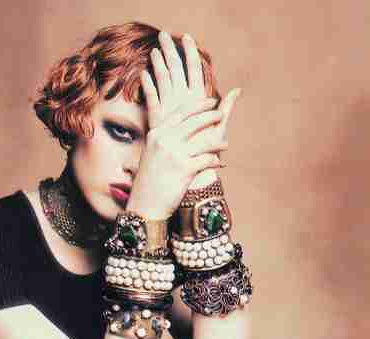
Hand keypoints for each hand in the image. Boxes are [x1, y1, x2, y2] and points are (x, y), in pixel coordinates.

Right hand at [127, 31, 239, 218]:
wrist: (144, 205)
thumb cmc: (148, 182)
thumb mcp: (150, 154)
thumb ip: (163, 138)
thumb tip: (179, 128)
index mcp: (157, 134)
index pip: (182, 112)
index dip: (199, 105)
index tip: (211, 101)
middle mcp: (165, 140)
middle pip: (195, 121)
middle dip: (212, 116)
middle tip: (221, 117)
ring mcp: (174, 155)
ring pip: (205, 140)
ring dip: (218, 142)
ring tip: (225, 145)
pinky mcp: (184, 170)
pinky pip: (207, 159)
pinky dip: (216, 161)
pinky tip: (219, 163)